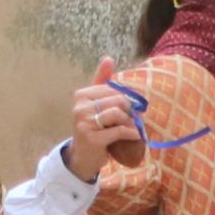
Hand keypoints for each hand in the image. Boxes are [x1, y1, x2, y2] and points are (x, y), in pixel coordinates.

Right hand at [64, 57, 145, 178]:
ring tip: (131, 129)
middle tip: (132, 120)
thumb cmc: (93, 127)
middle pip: (118, 100)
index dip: (126, 99)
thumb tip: (108, 58)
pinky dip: (132, 134)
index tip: (128, 109)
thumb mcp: (95, 104)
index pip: (113, 89)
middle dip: (130, 111)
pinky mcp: (92, 138)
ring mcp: (84, 123)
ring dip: (131, 123)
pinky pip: (120, 130)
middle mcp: (80, 107)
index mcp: (81, 95)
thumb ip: (101, 81)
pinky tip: (134, 136)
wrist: (83, 157)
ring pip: (119, 114)